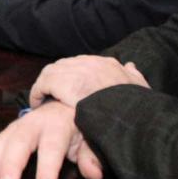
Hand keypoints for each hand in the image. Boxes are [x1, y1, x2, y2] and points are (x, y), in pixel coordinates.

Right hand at [0, 101, 103, 178]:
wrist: (70, 106)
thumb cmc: (81, 126)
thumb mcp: (92, 139)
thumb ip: (92, 155)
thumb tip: (93, 172)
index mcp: (59, 123)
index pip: (52, 145)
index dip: (47, 167)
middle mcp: (36, 121)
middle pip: (20, 140)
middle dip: (11, 164)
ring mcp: (21, 124)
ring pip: (4, 139)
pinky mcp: (12, 130)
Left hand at [29, 55, 150, 109]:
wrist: (128, 114)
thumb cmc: (136, 107)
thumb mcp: (140, 87)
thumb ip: (135, 76)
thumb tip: (130, 65)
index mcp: (107, 64)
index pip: (84, 65)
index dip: (74, 76)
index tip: (71, 88)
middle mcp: (89, 63)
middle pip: (65, 66)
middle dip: (58, 79)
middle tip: (52, 94)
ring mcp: (73, 71)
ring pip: (52, 73)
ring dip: (46, 86)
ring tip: (42, 98)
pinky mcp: (60, 81)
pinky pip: (42, 85)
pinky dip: (38, 93)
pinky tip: (37, 103)